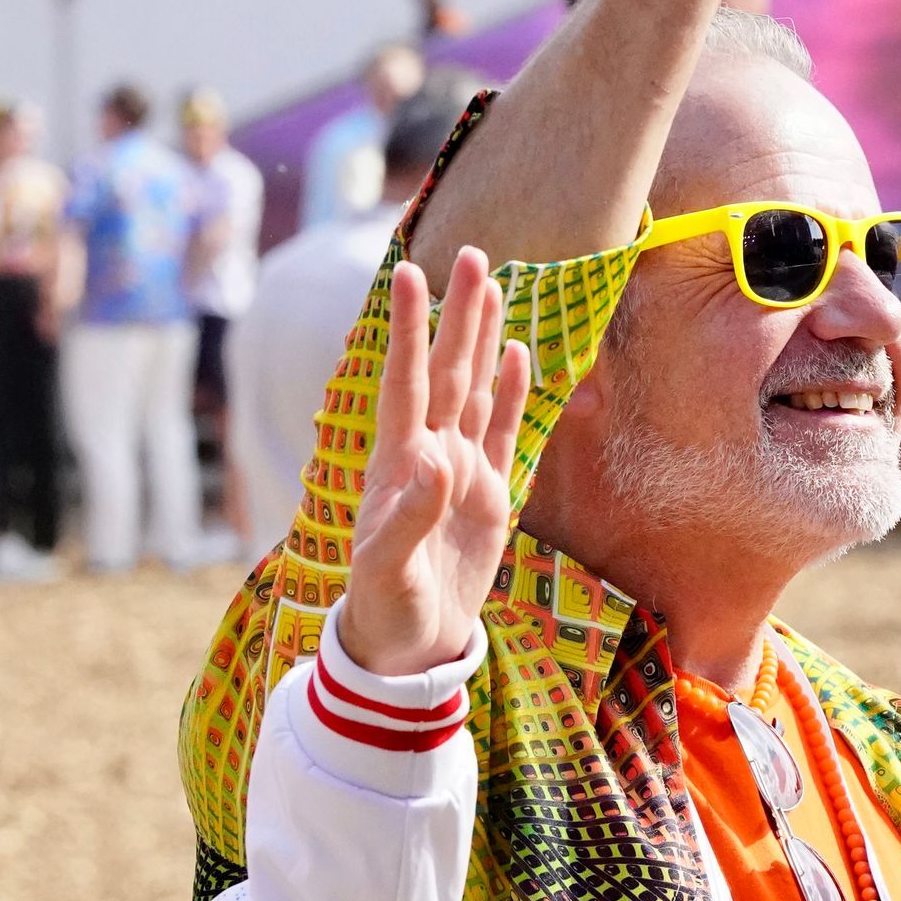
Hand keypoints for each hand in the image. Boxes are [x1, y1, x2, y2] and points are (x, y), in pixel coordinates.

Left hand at [340, 250, 529, 676]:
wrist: (407, 645)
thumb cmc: (385, 607)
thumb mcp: (388, 569)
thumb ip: (410, 516)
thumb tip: (436, 461)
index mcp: (396, 465)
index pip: (404, 383)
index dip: (407, 329)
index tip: (408, 272)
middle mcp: (427, 455)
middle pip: (445, 371)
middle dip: (456, 315)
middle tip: (470, 256)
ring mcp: (459, 471)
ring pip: (473, 391)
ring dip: (481, 339)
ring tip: (491, 285)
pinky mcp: (488, 496)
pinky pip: (501, 433)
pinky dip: (508, 393)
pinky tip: (515, 353)